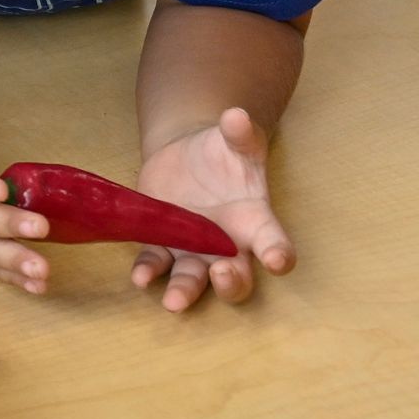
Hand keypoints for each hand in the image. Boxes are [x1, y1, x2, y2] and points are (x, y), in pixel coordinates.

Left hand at [134, 107, 293, 312]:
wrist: (186, 153)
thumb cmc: (223, 151)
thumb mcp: (237, 138)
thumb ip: (241, 132)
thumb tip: (236, 116)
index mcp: (255, 222)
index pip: (275, 244)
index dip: (278, 255)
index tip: (278, 261)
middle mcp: (227, 246)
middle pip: (236, 277)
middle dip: (230, 282)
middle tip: (221, 275)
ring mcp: (192, 250)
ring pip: (192, 280)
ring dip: (184, 291)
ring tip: (174, 302)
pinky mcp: (161, 244)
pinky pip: (155, 263)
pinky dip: (148, 270)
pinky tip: (140, 277)